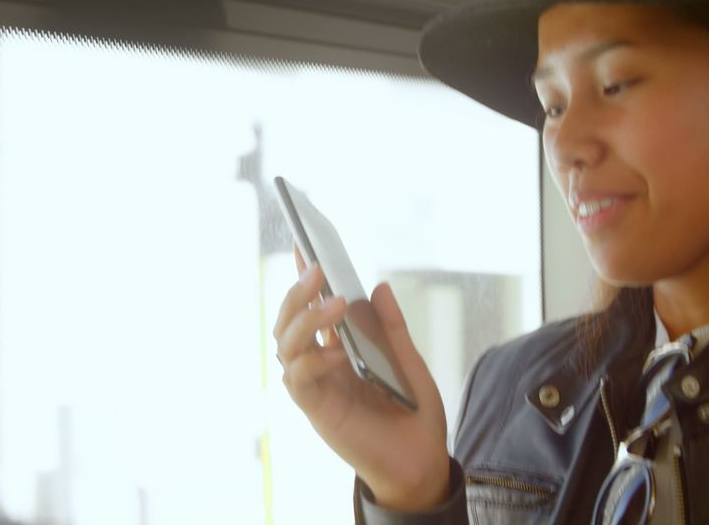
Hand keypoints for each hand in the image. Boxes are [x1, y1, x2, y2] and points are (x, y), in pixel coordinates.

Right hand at [273, 244, 450, 510]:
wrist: (422, 462)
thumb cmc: (413, 414)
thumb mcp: (408, 362)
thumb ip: (391, 329)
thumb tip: (378, 286)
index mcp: (340, 349)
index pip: (314, 308)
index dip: (305, 279)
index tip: (304, 245)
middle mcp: (321, 365)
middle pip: (290, 322)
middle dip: (298, 292)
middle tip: (317, 268)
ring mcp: (316, 387)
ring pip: (286, 345)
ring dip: (305, 320)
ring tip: (334, 304)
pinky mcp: (317, 410)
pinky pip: (299, 380)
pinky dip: (315, 361)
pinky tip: (338, 352)